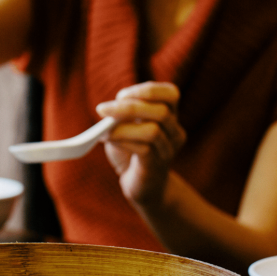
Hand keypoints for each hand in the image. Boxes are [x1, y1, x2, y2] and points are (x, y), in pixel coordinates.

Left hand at [96, 82, 184, 206]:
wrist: (141, 184)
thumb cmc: (131, 150)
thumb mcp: (126, 125)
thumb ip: (122, 115)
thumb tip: (108, 109)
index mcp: (170, 115)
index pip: (171, 94)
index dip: (146, 91)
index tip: (121, 96)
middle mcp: (175, 132)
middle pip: (162, 111)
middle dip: (129, 107)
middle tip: (102, 109)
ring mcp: (169, 150)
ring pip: (153, 131)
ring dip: (122, 126)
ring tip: (103, 129)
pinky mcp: (157, 166)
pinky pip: (144, 149)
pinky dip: (122, 140)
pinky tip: (108, 139)